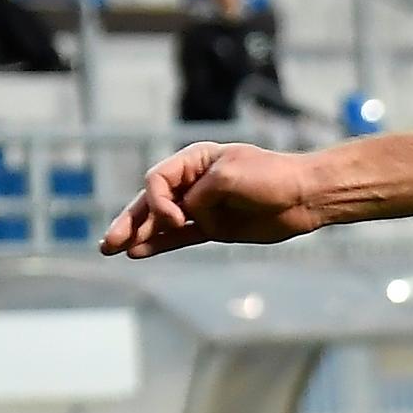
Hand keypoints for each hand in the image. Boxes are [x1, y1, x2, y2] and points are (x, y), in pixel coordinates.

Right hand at [101, 141, 322, 257]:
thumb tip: (183, 215)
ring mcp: (203, 207)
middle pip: (151, 202)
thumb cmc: (272, 177)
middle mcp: (194, 182)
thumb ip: (201, 194)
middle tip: (107, 242)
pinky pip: (180, 237)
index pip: (158, 179)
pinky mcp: (214, 228)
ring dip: (138, 235)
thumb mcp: (232, 176)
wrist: (305, 196)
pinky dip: (160, 244)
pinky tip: (138, 252)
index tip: (177, 218)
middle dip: (129, 221)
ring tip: (111, 249)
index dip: (158, 201)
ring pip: (161, 222)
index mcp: (195, 160)